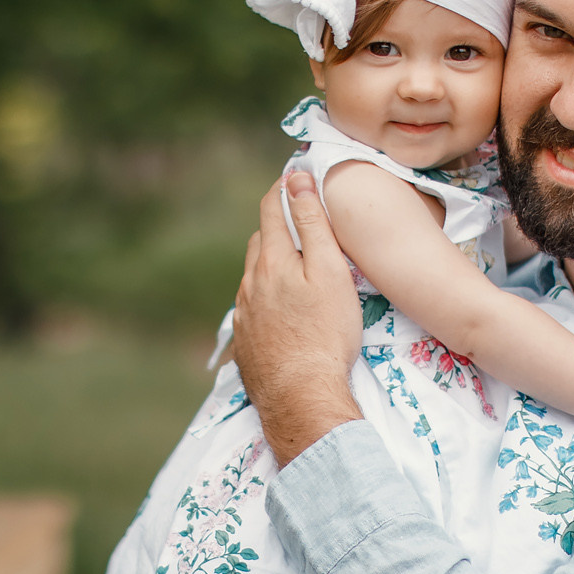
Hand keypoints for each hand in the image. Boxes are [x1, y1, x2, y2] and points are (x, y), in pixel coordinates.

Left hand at [235, 169, 364, 463]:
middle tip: (300, 221)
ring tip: (295, 266)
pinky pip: (253, 307)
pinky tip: (282, 310)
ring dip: (271, 263)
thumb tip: (297, 179)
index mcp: (271, 261)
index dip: (283, 187)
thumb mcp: (329, 272)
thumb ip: (312, 223)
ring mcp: (243, 314)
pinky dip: (266, 297)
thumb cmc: (325, 333)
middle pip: (261, 241)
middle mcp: (249, 283)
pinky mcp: (245, 342)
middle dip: (277, 225)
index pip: (271, 209)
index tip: (296, 176)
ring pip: (254, 276)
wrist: (300, 397)